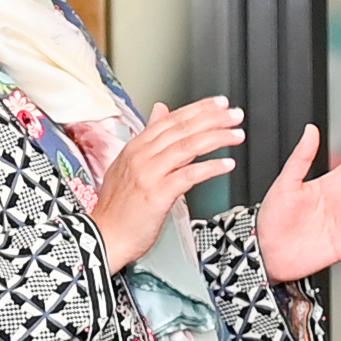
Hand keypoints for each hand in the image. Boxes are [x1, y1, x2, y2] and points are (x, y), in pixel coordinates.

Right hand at [92, 99, 246, 271]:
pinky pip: (189, 175)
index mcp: (135, 147)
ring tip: (236, 135)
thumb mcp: (128, 164)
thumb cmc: (118, 208)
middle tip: (235, 114)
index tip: (219, 103)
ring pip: (187, 147)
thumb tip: (160, 110)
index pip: (171, 119)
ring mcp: (148, 174)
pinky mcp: (157, 195)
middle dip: (212, 118)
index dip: (198, 109)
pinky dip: (210, 168)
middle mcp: (141, 156)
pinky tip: (227, 164)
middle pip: (182, 129)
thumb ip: (149, 137)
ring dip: (216, 138)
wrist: (104, 237)